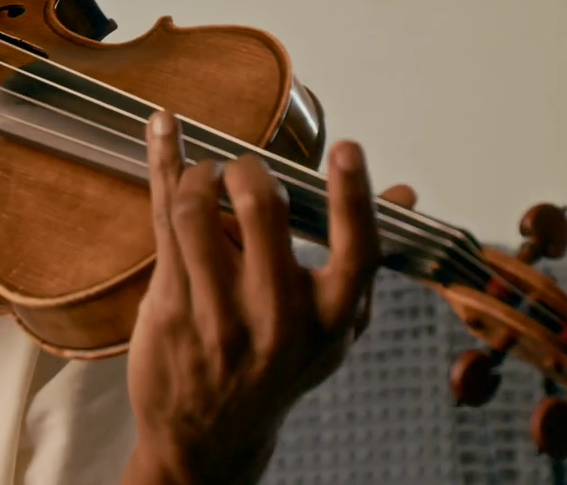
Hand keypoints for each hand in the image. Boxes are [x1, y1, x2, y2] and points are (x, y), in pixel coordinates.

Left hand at [121, 110, 389, 483]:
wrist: (212, 436)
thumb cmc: (277, 370)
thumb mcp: (334, 327)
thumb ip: (363, 257)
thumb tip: (404, 193)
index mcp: (331, 317)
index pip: (355, 251)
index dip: (353, 196)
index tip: (347, 151)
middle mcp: (277, 315)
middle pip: (261, 208)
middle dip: (249, 170)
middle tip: (244, 172)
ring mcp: (218, 312)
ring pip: (198, 209)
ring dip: (198, 174)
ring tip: (204, 178)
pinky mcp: (171, 303)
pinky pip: (163, 220)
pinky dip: (162, 165)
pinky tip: (163, 131)